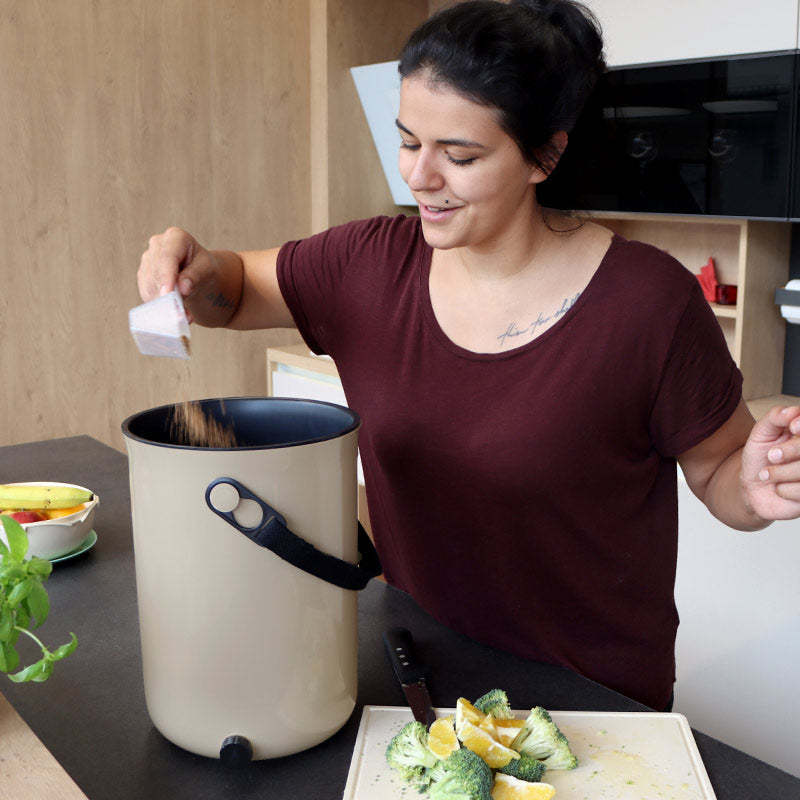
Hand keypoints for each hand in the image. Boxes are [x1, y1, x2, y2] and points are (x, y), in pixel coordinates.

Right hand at [138, 227, 210, 321]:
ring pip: (148, 285)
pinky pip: (146, 293)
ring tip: (183, 314)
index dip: (166, 276)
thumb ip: (195, 276)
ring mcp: (148, 260)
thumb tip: (182, 288)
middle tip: (181, 314)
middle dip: (167, 295)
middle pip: (155, 273)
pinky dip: (158, 306)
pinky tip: (173, 310)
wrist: (200, 276)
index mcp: (175, 237)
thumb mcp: (208, 270)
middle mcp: (157, 245)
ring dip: (164, 304)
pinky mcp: (144, 276)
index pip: (167, 257)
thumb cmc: (205, 269)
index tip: (168, 294)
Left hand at [740, 405, 799, 520]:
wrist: (753, 488)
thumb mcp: (761, 434)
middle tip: (771, 455)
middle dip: (790, 450)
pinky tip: (779, 488)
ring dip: (780, 473)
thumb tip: (792, 411)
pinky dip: (783, 490)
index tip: (792, 427)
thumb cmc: (760, 458)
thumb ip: (775, 418)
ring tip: (767, 474)